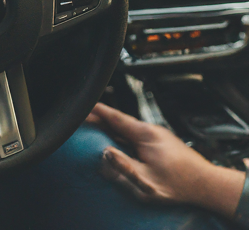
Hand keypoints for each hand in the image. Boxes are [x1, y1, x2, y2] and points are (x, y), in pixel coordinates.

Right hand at [87, 103, 244, 218]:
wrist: (207, 185)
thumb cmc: (179, 185)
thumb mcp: (147, 181)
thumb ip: (123, 167)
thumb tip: (104, 153)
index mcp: (145, 134)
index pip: (116, 117)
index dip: (98, 110)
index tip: (83, 103)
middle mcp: (150, 130)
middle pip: (119, 121)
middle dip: (101, 118)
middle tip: (82, 117)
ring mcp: (155, 135)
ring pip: (127, 128)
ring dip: (111, 127)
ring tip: (95, 127)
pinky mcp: (159, 142)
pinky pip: (134, 135)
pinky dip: (121, 134)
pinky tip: (116, 141)